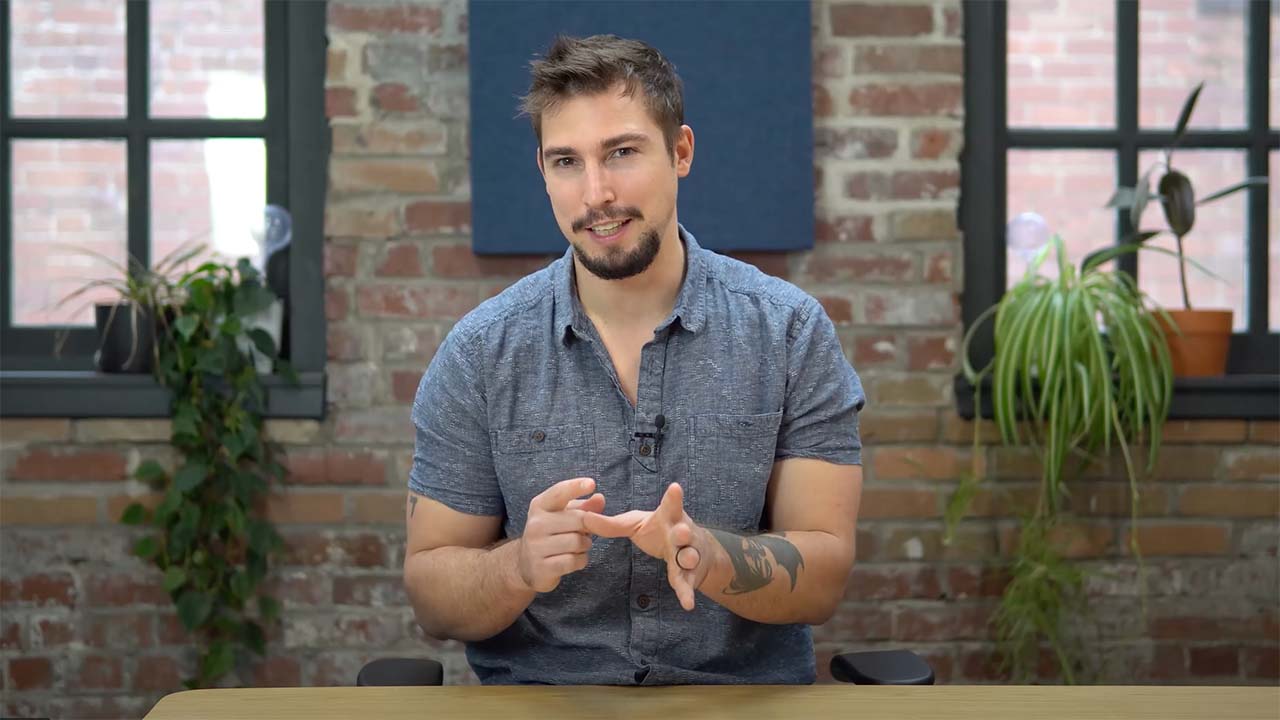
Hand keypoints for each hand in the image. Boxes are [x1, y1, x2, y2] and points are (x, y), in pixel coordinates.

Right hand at [515, 477, 604, 592]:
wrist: (526, 565)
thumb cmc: (551, 535)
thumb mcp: (564, 516)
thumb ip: (584, 507)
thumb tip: (600, 498)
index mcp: (539, 506)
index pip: (559, 492)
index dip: (576, 487)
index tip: (592, 483)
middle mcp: (535, 524)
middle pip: (579, 520)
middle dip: (588, 528)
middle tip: (582, 533)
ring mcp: (536, 547)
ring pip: (578, 542)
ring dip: (584, 546)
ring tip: (575, 547)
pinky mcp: (542, 568)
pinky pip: (574, 561)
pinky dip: (580, 561)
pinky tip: (572, 559)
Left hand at [582, 483, 710, 610]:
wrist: (694, 550)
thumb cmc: (661, 531)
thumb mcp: (636, 524)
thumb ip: (612, 524)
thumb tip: (584, 518)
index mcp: (668, 518)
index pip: (670, 506)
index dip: (673, 498)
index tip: (675, 488)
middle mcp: (681, 534)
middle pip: (683, 532)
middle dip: (683, 532)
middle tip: (681, 531)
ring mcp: (687, 554)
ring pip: (689, 556)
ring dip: (688, 558)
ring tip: (686, 560)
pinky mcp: (688, 574)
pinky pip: (687, 584)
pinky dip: (686, 593)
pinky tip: (687, 603)